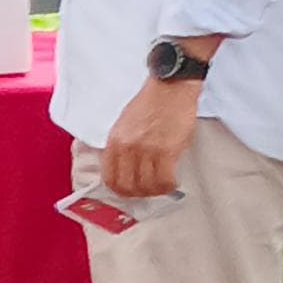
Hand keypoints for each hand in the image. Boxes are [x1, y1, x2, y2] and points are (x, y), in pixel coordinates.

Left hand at [99, 78, 202, 202]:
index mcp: (115, 141)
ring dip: (156, 191)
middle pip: (127, 186)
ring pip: (147, 186)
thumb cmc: (151, 104)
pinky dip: (169, 186)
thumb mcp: (125, 124)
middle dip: (139, 194)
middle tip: (149, 191)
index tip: (130, 191)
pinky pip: (165, 181)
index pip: (110, 178)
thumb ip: (121, 147)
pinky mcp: (166, 151)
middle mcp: (127, 147)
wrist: (170, 88)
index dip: (120, 190)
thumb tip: (124, 170)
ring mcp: (146, 150)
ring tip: (163, 185)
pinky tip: (172, 181)